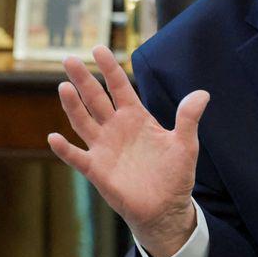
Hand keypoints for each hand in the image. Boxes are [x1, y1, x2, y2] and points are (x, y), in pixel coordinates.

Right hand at [48, 46, 209, 256]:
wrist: (166, 208)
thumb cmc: (175, 175)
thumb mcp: (185, 144)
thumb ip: (188, 119)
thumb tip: (203, 93)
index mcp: (137, 117)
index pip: (120, 87)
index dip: (109, 69)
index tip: (98, 48)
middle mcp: (116, 128)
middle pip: (96, 99)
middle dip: (83, 79)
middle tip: (69, 59)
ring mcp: (104, 148)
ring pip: (83, 122)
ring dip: (73, 105)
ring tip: (63, 86)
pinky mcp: (97, 170)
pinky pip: (77, 157)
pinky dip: (65, 148)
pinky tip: (54, 137)